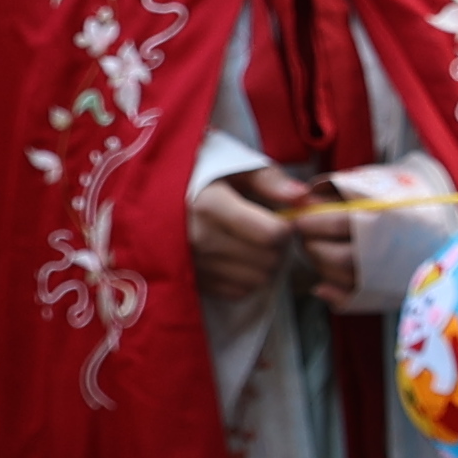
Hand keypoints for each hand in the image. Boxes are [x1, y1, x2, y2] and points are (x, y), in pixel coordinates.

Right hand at [189, 163, 342, 307]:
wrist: (153, 196)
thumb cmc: (201, 176)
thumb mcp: (233, 166)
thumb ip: (270, 180)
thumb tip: (304, 197)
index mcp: (209, 205)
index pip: (271, 234)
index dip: (285, 227)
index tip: (279, 218)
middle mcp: (199, 238)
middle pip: (268, 259)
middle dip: (276, 247)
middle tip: (265, 230)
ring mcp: (194, 264)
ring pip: (257, 279)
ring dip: (262, 264)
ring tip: (249, 243)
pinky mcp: (192, 281)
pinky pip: (239, 291)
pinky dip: (245, 279)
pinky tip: (236, 258)